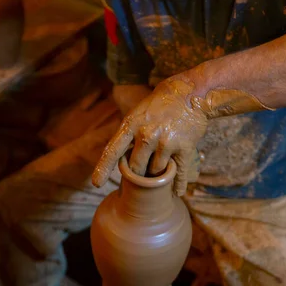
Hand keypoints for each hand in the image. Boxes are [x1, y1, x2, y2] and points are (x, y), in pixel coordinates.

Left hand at [92, 78, 207, 195]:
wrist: (189, 93)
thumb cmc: (159, 106)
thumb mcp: (137, 115)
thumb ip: (128, 136)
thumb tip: (120, 162)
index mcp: (131, 125)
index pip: (113, 151)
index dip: (103, 168)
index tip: (96, 184)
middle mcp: (147, 134)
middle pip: (137, 168)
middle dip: (140, 172)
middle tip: (145, 168)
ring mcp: (166, 142)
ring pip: (157, 172)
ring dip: (159, 173)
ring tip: (163, 162)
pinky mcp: (184, 147)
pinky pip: (178, 173)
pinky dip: (177, 184)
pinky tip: (176, 191)